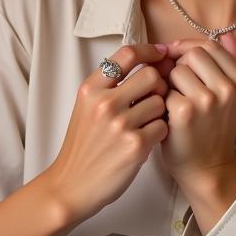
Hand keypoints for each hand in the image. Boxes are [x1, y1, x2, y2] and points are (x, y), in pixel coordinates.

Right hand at [42, 43, 173, 222]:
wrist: (72, 184)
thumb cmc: (84, 145)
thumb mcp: (85, 108)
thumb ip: (109, 87)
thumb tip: (148, 65)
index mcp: (90, 89)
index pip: (127, 54)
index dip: (149, 51)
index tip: (160, 55)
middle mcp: (104, 103)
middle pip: (151, 76)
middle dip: (158, 86)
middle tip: (154, 99)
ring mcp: (120, 124)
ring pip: (161, 102)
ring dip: (160, 112)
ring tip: (146, 124)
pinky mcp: (135, 145)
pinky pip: (163, 126)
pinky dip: (159, 132)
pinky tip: (146, 140)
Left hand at [161, 33, 235, 186]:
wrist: (207, 168)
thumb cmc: (213, 129)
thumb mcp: (231, 96)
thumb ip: (231, 63)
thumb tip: (227, 35)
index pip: (210, 45)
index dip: (188, 47)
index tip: (176, 56)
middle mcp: (229, 89)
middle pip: (192, 53)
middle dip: (179, 65)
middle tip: (177, 84)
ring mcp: (207, 100)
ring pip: (176, 69)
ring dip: (169, 82)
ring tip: (174, 100)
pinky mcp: (185, 111)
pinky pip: (164, 89)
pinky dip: (162, 100)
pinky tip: (167, 113)